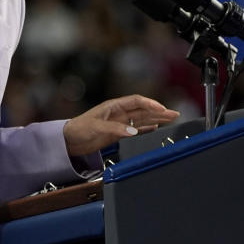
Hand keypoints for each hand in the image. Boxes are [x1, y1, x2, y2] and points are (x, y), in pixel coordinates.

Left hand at [63, 94, 178, 156]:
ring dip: (156, 118)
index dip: (150, 104)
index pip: (136, 101)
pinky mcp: (117, 133)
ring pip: (142, 119)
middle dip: (159, 111)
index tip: (162, 109)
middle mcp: (118, 113)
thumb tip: (133, 132)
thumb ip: (115, 129)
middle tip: (175, 114)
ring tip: (171, 118)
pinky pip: (135, 129)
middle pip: (143, 110)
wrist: (68, 141)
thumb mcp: (96, 127)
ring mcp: (119, 123)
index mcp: (113, 106)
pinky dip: (146, 128)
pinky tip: (155, 127)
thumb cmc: (78, 129)